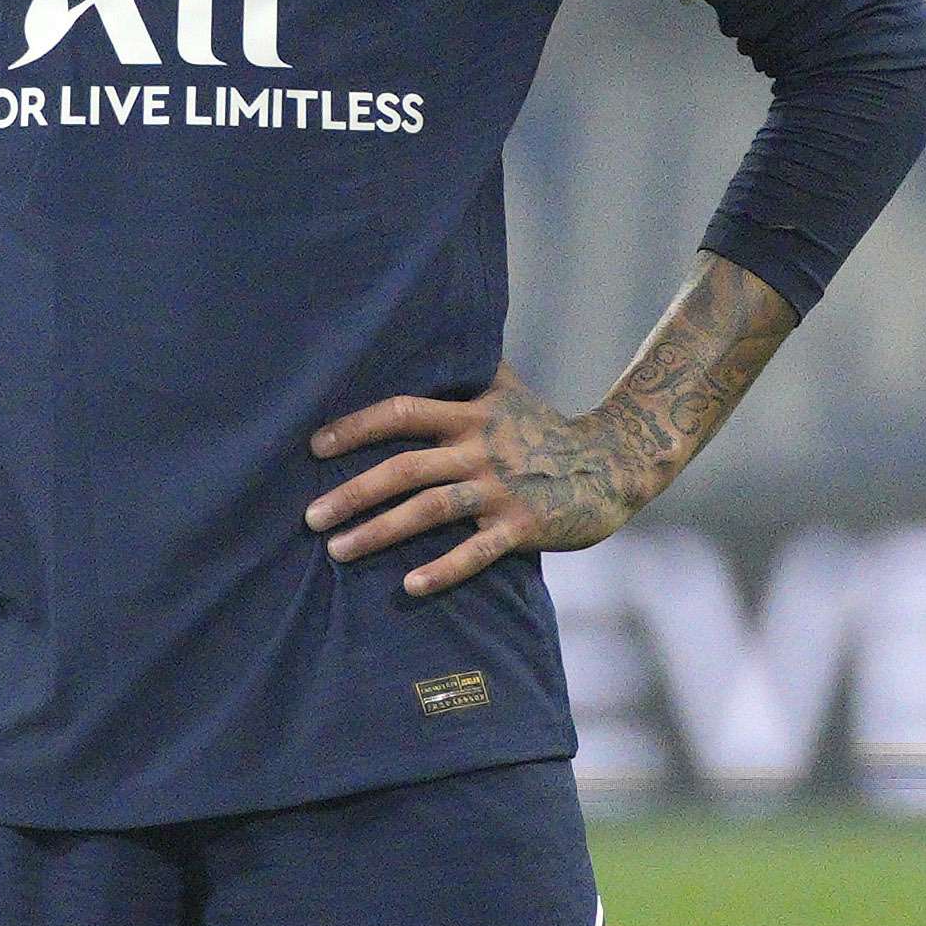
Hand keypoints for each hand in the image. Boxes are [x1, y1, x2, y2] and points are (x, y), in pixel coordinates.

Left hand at [308, 366, 670, 601]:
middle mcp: (481, 449)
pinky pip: (477, 552)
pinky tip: (408, 587)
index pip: (402, 412)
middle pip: (406, 468)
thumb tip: (424, 338)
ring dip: (380, 532)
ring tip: (338, 552)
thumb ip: (464, 374)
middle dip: (352, 492)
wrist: (614, 464)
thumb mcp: (507, 392)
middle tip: (310, 517)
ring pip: (431, 510)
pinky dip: (442, 570)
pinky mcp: (524, 526)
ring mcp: (502, 489)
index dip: (356, 427)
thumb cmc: (547, 430)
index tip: (314, 447)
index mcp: (471, 415)